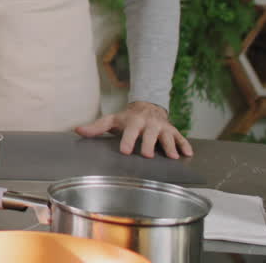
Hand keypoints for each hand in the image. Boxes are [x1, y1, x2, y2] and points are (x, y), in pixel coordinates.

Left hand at [75, 101, 194, 158]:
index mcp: (133, 121)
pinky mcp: (173, 131)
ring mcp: (162, 127)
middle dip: (149, 144)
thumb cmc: (127, 118)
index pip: (130, 131)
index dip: (128, 141)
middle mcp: (149, 124)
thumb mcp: (111, 120)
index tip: (125, 151)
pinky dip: (185, 145)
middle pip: (150, 134)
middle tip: (148, 156)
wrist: (147, 107)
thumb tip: (77, 131)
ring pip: (167, 137)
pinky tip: (188, 154)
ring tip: (173, 157)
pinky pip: (181, 138)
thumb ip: (96, 127)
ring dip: (170, 146)